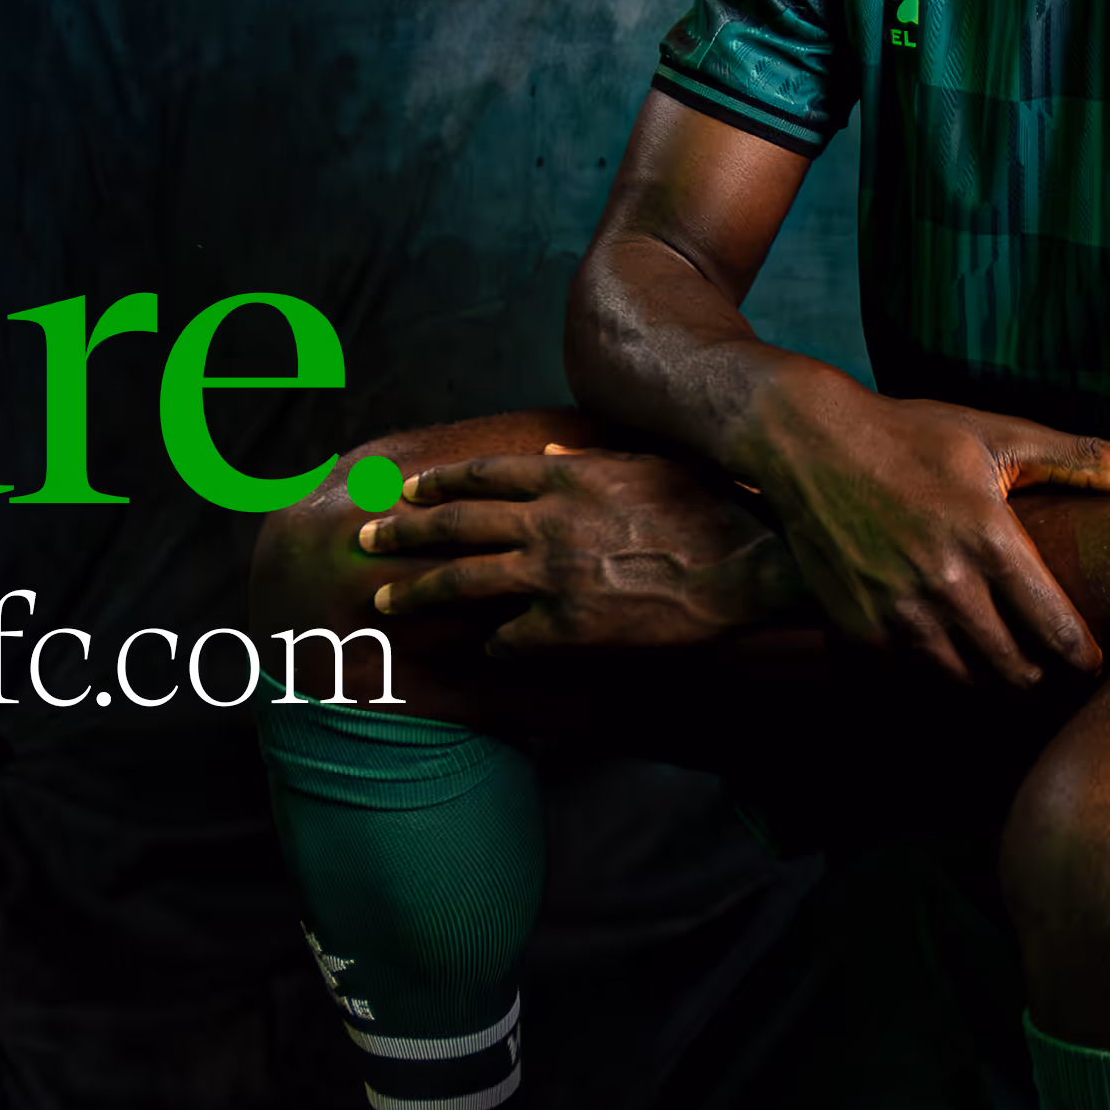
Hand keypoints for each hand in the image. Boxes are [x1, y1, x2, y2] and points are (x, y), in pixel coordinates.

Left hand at [357, 444, 794, 656]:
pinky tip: (484, 652)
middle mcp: (547, 520)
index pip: (479, 476)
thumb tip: (544, 457)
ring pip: (464, 583)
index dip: (435, 485)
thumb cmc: (706, 506)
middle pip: (453, 526)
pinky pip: (514, 638)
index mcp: (563, 477)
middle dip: (401, 533)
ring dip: (417, 592)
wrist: (747, 561)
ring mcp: (555, 574)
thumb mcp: (644, 464)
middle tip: (363, 540)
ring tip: (383, 603)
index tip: (404, 492)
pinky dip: (494, 645)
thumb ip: (586, 461)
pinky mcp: (572, 625)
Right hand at [751, 375, 1109, 686]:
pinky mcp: (857, 627)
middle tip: (1047, 664)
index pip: (1059, 634)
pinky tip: (946, 647)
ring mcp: (896, 611)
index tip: (1090, 662)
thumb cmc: (912, 434)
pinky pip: (913, 677)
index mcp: (989, 538)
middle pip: (1017, 672)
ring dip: (987, 678)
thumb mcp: (998, 436)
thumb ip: (1085, 460)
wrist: (806, 442)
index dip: (1084, 660)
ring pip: (965, 683)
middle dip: (1039, 675)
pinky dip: (935, 671)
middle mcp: (944, 583)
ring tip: (1001, 661)